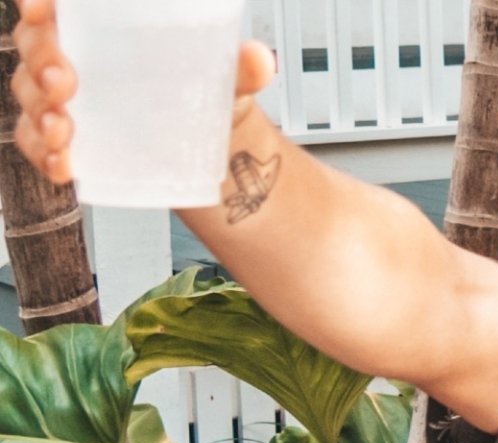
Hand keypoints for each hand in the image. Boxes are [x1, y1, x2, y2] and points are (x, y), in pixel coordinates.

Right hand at [10, 0, 278, 183]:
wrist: (207, 144)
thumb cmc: (202, 90)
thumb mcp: (225, 77)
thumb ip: (241, 68)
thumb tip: (260, 60)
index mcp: (104, 22)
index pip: (58, 4)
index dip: (38, 3)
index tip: (41, 11)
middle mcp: (74, 52)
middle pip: (36, 45)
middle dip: (42, 62)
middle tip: (64, 84)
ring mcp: (62, 95)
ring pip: (30, 94)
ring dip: (40, 114)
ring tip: (65, 131)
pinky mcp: (63, 135)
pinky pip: (36, 142)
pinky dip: (44, 155)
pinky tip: (64, 166)